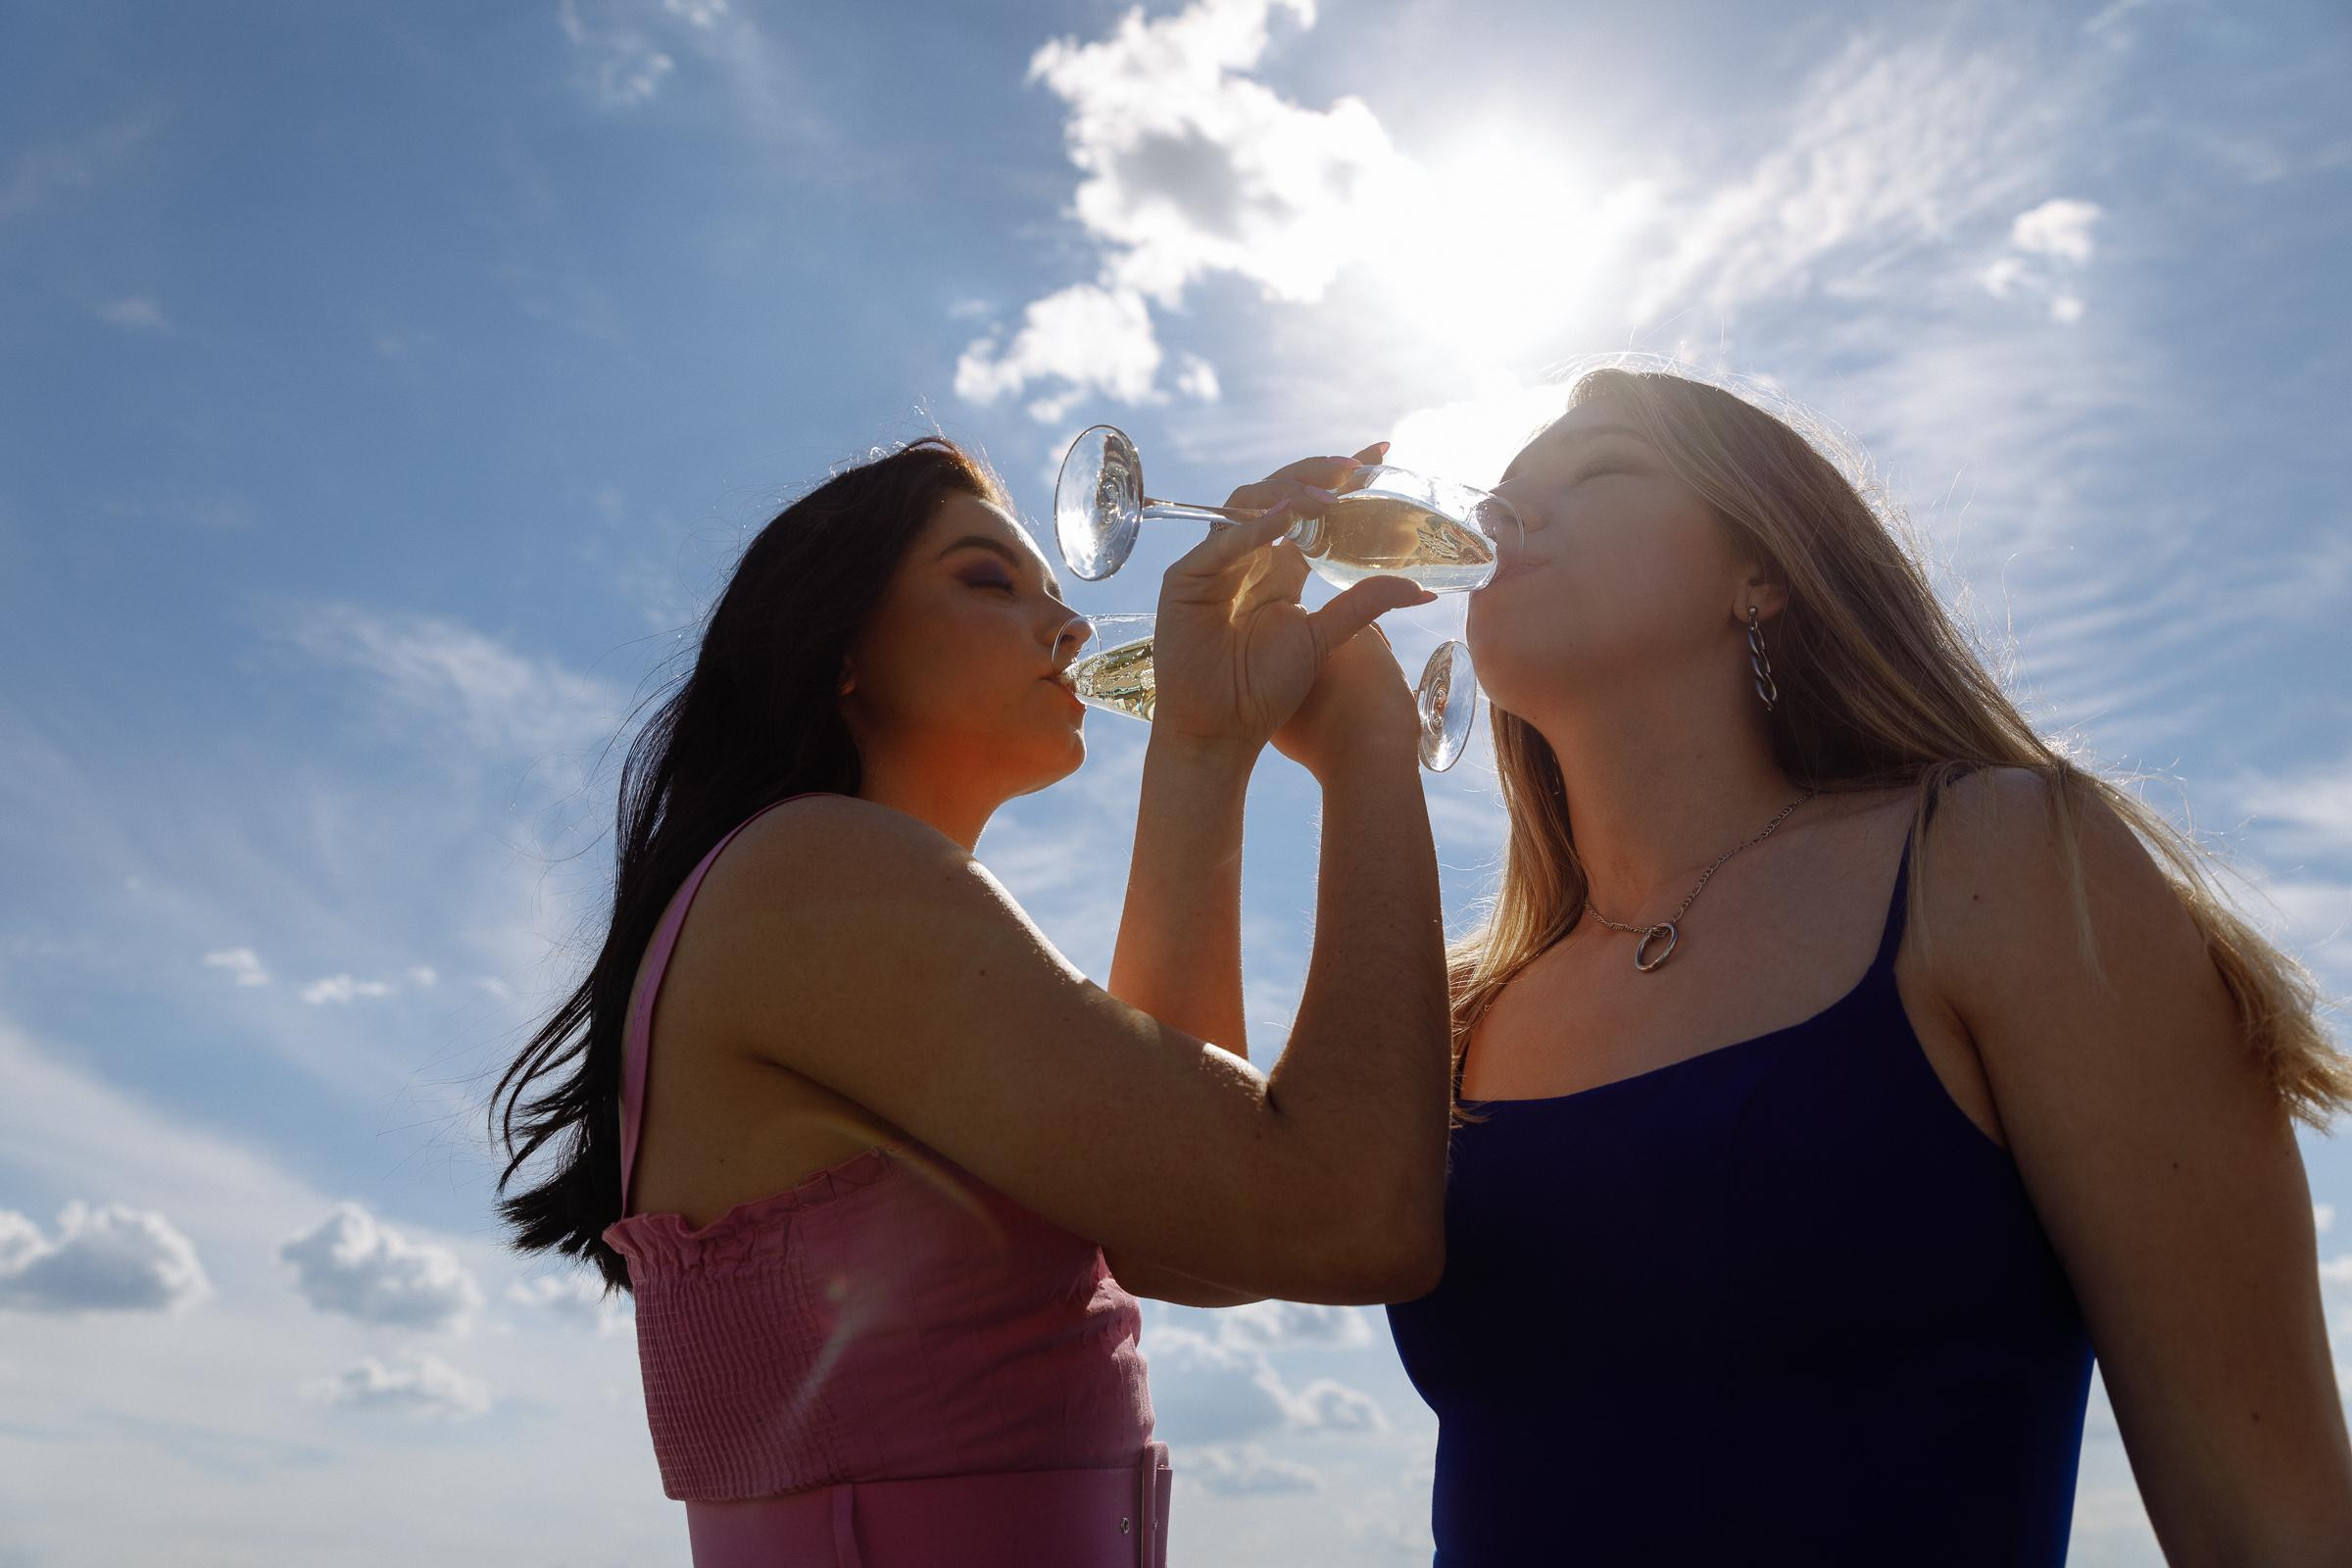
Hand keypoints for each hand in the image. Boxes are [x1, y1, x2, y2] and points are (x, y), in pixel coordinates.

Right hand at [1149, 443, 1433, 766]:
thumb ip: (1364, 604)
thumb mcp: (1325, 637)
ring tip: (1328, 496)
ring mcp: (1213, 563)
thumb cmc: (1265, 689)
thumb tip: (1422, 589)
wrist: (1222, 730)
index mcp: (1279, 565)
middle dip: (1316, 476)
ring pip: (1247, 507)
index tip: (1381, 452)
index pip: (1311, 508)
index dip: (1341, 478)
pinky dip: (1251, 529)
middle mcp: (1246, 555)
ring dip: (1288, 495)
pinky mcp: (1185, 580)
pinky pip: (1219, 545)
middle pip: (1279, 495)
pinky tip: (1284, 521)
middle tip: (1353, 468)